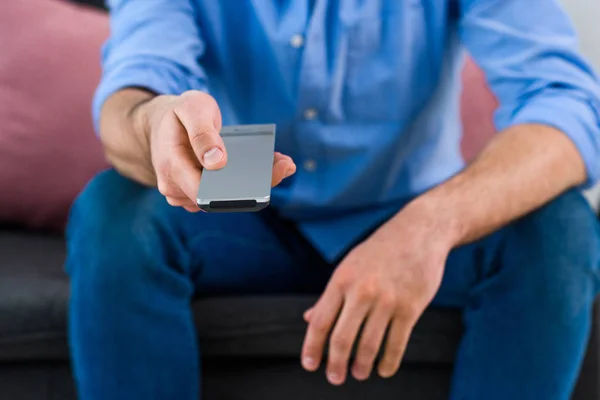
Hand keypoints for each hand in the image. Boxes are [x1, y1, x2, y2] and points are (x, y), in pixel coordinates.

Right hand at [136, 90, 295, 211]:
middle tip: (284, 164)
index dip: (235, 191)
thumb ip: (202, 133)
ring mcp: (186, 196)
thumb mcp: (190, 108)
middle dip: (254, 185)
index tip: (265, 175)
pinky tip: (267, 166)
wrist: (161, 125)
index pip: (204, 192)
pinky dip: (246, 183)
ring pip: (225, 199)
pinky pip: (225, 195)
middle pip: (220, 198)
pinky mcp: (199, 196)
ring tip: (280, 163)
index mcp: (171, 166)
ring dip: (254, 184)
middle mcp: (176, 188)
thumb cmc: (178, 114)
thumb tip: (217, 162)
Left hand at [301, 203, 453, 384]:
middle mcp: (362, 291)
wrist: (419, 232)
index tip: (310, 365)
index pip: (320, 321)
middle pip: (342, 338)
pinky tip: (384, 370)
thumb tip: (308, 319)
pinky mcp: (411, 307)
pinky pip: (397, 343)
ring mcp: (387, 300)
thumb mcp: (349, 266)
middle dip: (336, 364)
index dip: (312, 347)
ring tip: (359, 373)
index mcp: (341, 280)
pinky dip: (388, 362)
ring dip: (362, 366)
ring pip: (369, 345)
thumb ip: (330, 295)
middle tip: (335, 378)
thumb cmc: (379, 251)